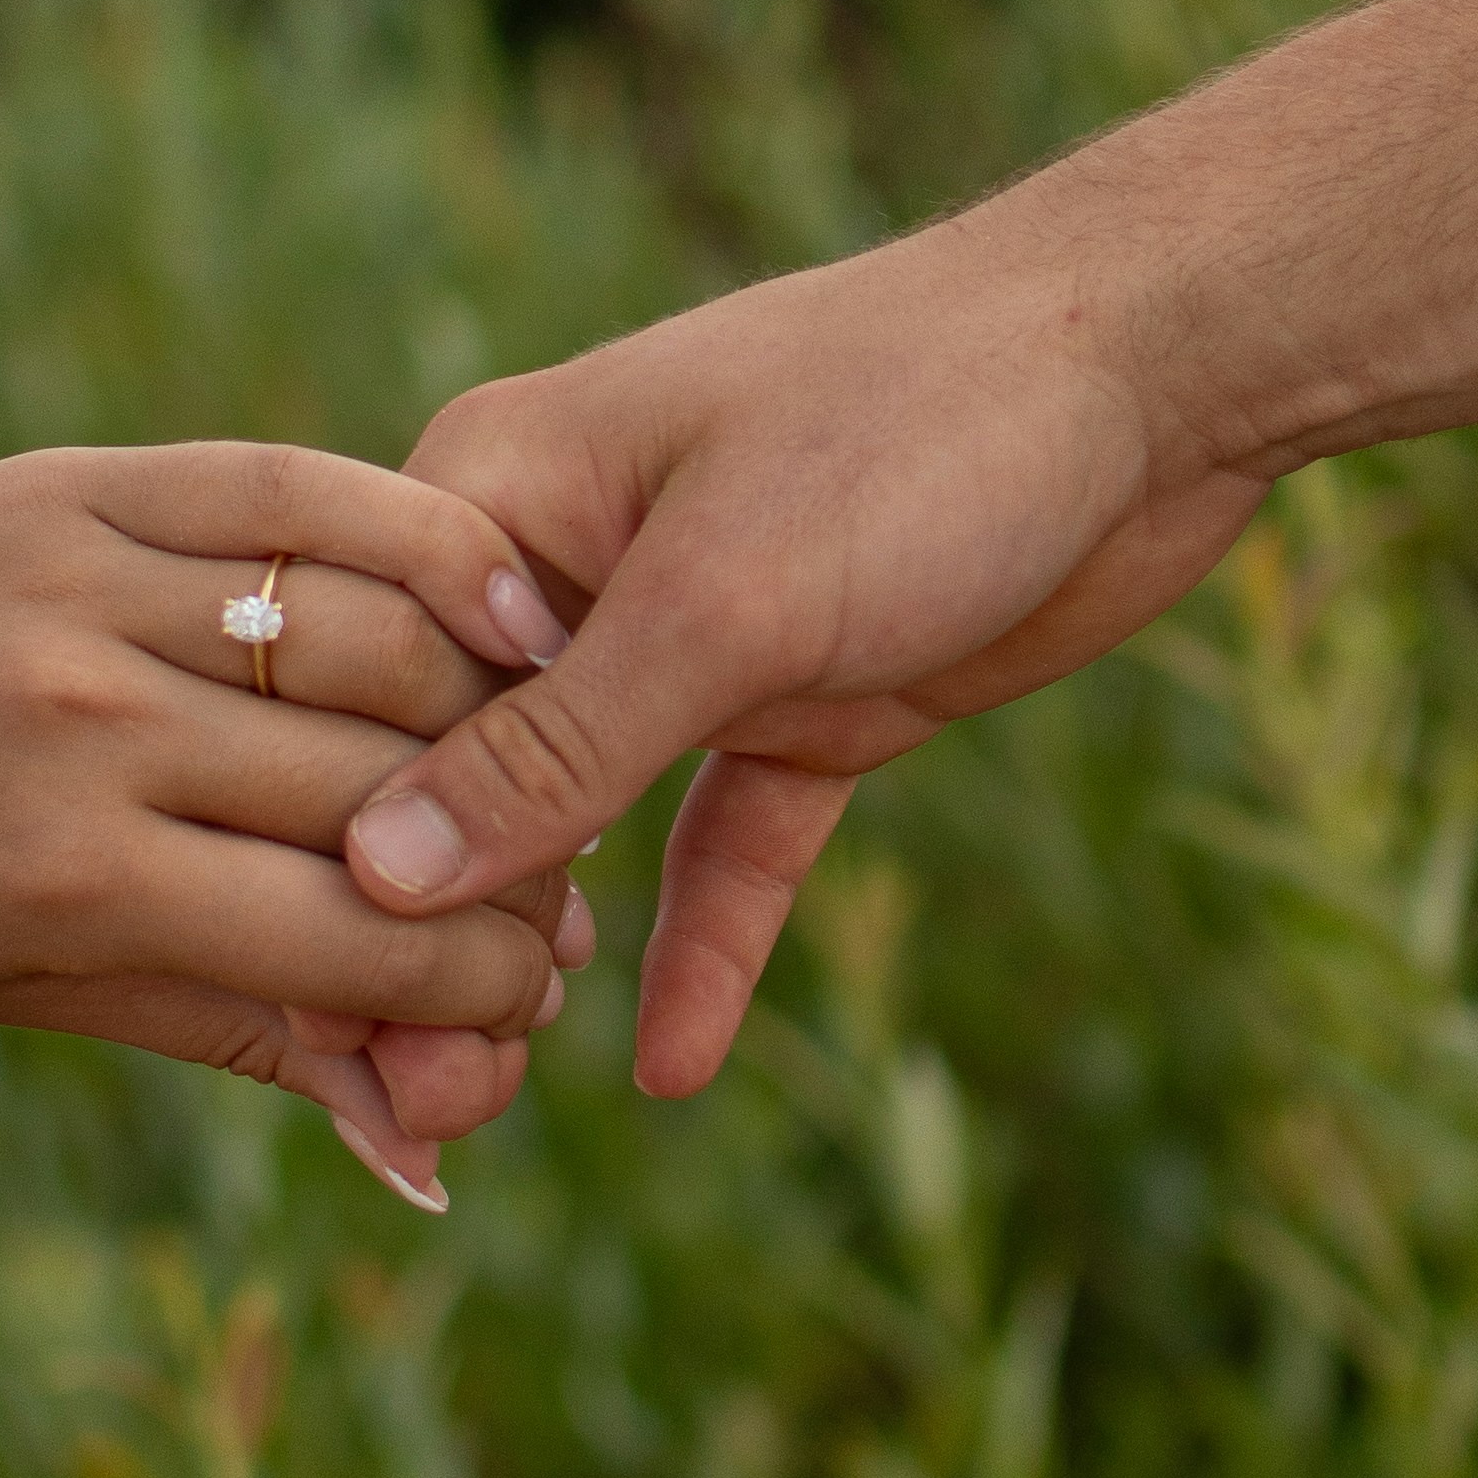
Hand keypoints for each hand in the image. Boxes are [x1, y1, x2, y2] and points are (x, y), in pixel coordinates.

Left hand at [0, 440, 596, 1203]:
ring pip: (369, 636)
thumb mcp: (4, 988)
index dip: (483, 987)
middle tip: (555, 896)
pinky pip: (290, 490)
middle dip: (510, 866)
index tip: (536, 1005)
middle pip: (387, 794)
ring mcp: (79, 588)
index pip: (355, 939)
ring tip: (536, 760)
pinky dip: (418, 534)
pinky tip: (505, 591)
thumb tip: (426, 1140)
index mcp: (65, 879)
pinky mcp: (69, 481)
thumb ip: (225, 1031)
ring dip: (494, 707)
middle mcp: (85, 725)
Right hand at [342, 197, 1264, 1093]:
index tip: (322, 1010)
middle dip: (429, 931)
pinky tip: (669, 1065)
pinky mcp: (802, 697)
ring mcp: (687, 639)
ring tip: (477, 1107)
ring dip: (544, 955)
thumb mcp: (724, 599)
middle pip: (458, 775)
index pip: (361, 691)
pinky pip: (722, 843)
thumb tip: (382, 872)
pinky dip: (699, 944)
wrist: (1155, 370)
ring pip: (582, 829)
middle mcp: (567, 567)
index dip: (333, 847)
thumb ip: (559, 747)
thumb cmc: (919, 420)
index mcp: (496, 494)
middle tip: (406, 1104)